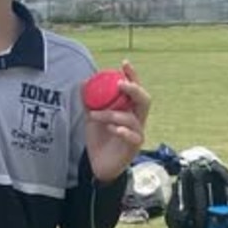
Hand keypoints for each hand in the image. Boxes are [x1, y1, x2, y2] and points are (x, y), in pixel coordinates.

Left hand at [85, 61, 149, 181]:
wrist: (97, 164)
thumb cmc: (99, 139)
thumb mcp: (92, 117)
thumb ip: (89, 101)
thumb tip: (83, 82)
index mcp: (128, 109)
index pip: (134, 89)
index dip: (132, 76)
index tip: (124, 63)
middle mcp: (136, 119)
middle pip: (144, 100)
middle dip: (134, 89)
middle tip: (120, 84)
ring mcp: (137, 133)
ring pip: (132, 118)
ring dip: (112, 113)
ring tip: (95, 115)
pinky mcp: (134, 147)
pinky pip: (133, 136)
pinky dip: (122, 130)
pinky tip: (112, 128)